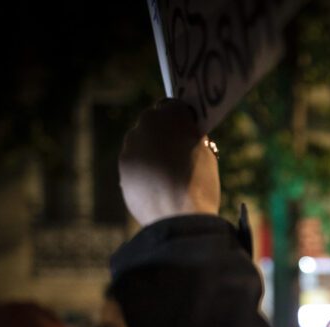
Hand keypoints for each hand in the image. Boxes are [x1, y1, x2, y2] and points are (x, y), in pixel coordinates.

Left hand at [118, 99, 221, 226]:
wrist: (179, 217)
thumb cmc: (200, 183)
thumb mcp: (207, 154)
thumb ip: (192, 138)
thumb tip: (185, 137)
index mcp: (170, 114)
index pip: (174, 107)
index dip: (181, 119)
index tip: (188, 131)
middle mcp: (145, 125)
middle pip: (153, 124)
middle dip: (163, 135)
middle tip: (178, 153)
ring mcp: (130, 147)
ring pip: (142, 144)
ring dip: (152, 153)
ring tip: (169, 174)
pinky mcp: (123, 168)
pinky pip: (136, 164)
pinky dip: (144, 171)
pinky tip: (158, 187)